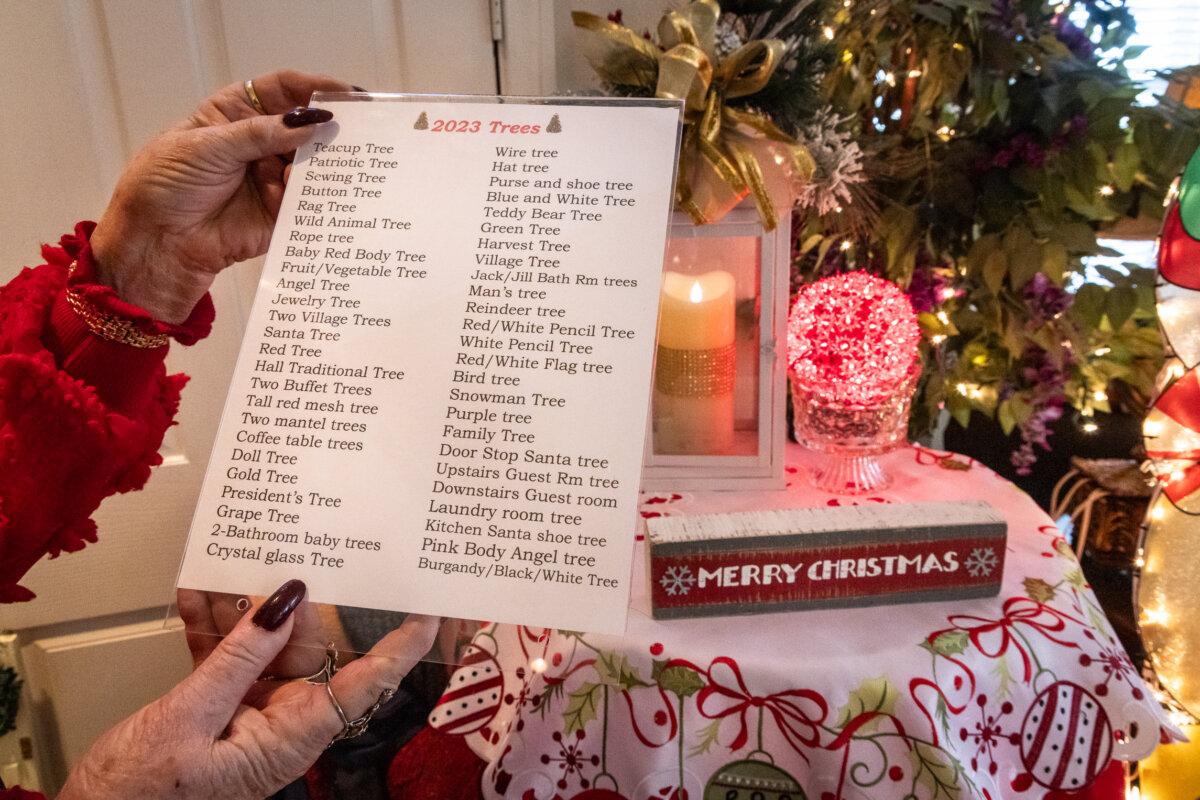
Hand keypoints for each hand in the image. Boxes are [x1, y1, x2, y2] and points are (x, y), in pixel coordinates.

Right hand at [58, 580, 437, 799]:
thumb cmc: (139, 795)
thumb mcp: (189, 718)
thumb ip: (237, 659)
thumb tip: (284, 604)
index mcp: (292, 737)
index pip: (363, 683)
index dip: (398, 646)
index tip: (427, 606)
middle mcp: (279, 722)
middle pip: (307, 647)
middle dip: (295, 602)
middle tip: (290, 551)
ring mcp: (247, 712)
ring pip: (262, 644)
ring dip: (242, 606)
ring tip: (233, 562)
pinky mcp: (213, 705)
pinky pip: (222, 655)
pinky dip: (208, 625)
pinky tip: (197, 592)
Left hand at [90, 70, 350, 322]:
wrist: (157, 241)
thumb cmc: (165, 184)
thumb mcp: (207, 147)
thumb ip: (260, 134)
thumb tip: (310, 123)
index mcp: (237, 114)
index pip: (282, 90)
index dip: (314, 87)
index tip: (345, 93)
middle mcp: (260, 143)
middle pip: (305, 126)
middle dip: (329, 127)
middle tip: (360, 129)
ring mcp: (272, 178)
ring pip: (311, 164)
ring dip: (328, 163)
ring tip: (348, 163)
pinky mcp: (281, 213)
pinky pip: (309, 202)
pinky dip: (321, 197)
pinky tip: (329, 193)